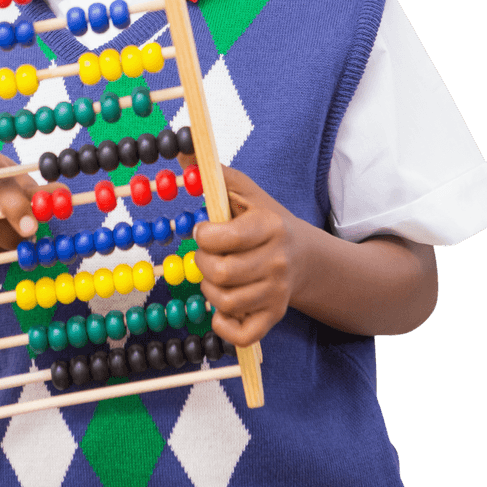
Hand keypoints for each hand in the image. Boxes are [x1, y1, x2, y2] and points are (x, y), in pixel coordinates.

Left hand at [193, 166, 305, 347]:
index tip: (204, 231)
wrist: (305, 257)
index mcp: (270, 226)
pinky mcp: (275, 317)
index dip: (203, 236)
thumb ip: (214, 174)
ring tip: (216, 277)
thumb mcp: (246, 192)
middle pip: (220, 273)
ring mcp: (277, 293)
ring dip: (209, 290)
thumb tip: (181, 152)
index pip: (223, 238)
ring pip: (225, 303)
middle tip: (208, 255)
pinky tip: (221, 308)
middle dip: (203, 263)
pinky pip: (241, 335)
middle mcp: (278, 262)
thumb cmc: (265, 221)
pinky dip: (222, 324)